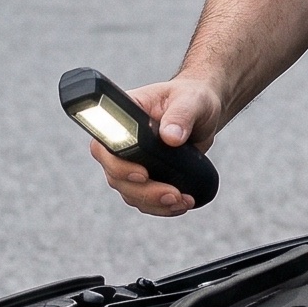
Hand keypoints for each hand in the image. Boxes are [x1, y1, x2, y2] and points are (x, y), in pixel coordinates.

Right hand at [87, 76, 224, 216]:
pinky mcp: (146, 177)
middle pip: (115, 176)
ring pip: (129, 192)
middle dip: (144, 191)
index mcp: (123, 117)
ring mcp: (132, 162)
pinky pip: (144, 200)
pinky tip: (180, 205)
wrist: (203, 114)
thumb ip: (181, 115)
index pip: (104, 144)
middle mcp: (121, 142)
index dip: (117, 164)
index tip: (142, 174)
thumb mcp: (191, 100)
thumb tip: (171, 137)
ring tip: (182, 201)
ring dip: (154, 203)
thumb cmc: (192, 99)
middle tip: (172, 194)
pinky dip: (161, 207)